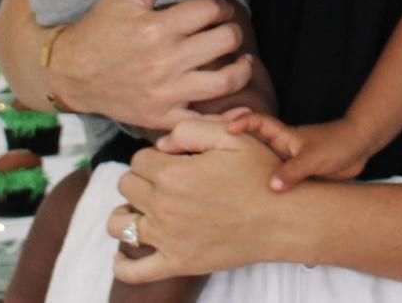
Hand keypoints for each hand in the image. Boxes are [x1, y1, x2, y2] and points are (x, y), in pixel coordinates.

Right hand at [53, 0, 248, 127]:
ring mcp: (164, 93)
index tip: (220, 10)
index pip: (211, 10)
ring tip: (241, 60)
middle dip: (234, 30)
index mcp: (155, 27)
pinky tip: (236, 100)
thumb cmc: (102, 26)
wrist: (70, 73)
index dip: (223, 5)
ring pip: (225, 81)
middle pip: (225, 41)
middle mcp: (163, 61)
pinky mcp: (161, 118)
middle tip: (229, 31)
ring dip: (242, 67)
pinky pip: (205, 121)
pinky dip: (226, 114)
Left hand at [112, 119, 298, 281]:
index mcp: (174, 173)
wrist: (282, 217)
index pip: (139, 159)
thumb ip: (192, 129)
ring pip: (119, 224)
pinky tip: (125, 252)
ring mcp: (167, 238)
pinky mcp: (176, 263)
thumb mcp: (232, 136)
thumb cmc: (260, 173)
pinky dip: (122, 263)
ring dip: (126, 212)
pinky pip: (133, 271)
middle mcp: (164, 206)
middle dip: (141, 178)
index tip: (172, 158)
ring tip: (144, 207)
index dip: (155, 155)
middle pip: (127, 186)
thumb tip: (161, 143)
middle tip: (164, 178)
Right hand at [225, 111, 371, 189]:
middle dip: (232, 150)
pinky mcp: (296, 176)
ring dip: (247, 173)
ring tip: (224, 188)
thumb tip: (272, 187)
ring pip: (262, 167)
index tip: (224, 128)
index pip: (258, 124)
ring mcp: (288, 162)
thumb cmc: (338, 144)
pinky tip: (255, 204)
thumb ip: (294, 171)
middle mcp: (282, 148)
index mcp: (284, 136)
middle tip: (211, 158)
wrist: (358, 148)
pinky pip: (276, 182)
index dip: (241, 123)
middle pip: (252, 147)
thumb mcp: (315, 158)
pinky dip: (265, 189)